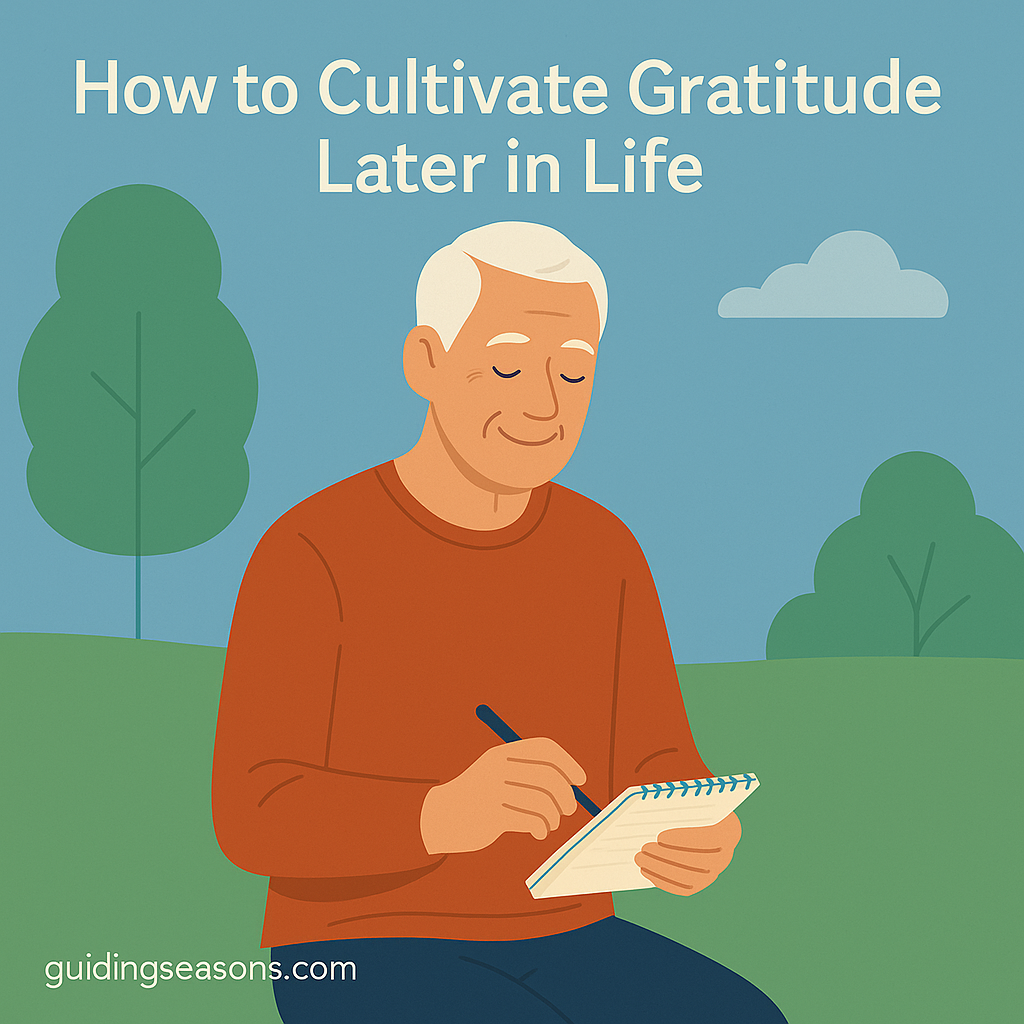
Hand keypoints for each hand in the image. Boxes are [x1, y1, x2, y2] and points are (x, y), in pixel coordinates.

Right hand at [420, 738, 585, 854]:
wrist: (440, 817)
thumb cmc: (478, 797)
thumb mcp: (498, 775)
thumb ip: (528, 773)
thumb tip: (572, 783)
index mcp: (501, 753)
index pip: (545, 748)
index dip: (568, 763)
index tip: (581, 780)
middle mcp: (498, 768)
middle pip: (549, 777)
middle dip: (566, 795)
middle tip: (568, 809)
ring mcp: (493, 791)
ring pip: (543, 802)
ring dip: (554, 817)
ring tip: (550, 824)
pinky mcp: (491, 816)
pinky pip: (531, 821)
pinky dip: (542, 828)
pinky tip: (539, 832)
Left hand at [634, 812, 740, 894]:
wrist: (701, 820)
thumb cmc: (691, 804)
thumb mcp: (689, 799)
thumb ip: (679, 804)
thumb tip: (652, 809)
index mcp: (729, 830)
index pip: (711, 839)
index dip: (684, 839)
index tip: (660, 836)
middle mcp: (726, 855)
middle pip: (699, 861)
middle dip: (667, 856)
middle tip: (644, 848)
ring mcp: (714, 873)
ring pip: (690, 877)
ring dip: (661, 869)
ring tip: (640, 858)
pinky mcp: (700, 884)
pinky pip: (683, 888)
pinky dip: (663, 882)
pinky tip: (646, 871)